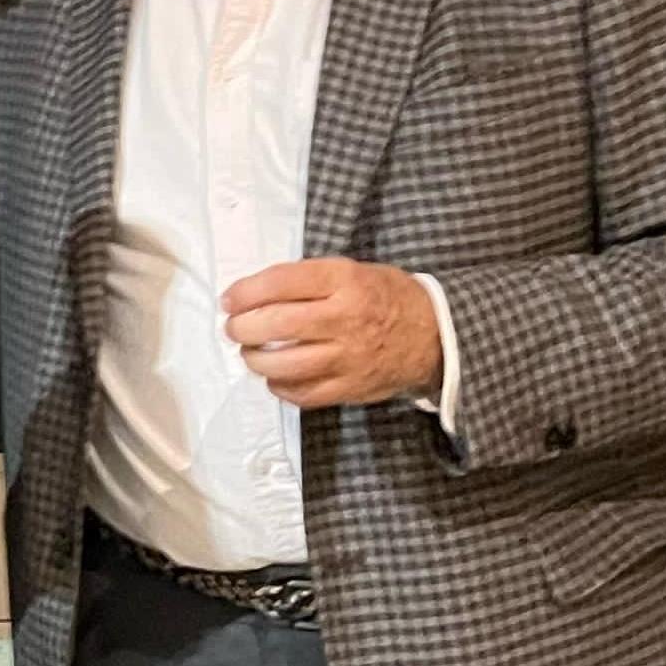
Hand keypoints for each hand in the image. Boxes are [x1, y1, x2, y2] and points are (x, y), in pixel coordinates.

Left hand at [221, 258, 440, 410]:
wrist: (435, 337)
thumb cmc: (387, 297)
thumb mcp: (354, 270)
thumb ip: (310, 280)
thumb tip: (256, 294)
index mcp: (345, 281)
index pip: (281, 283)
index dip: (246, 292)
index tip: (229, 299)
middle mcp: (344, 318)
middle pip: (275, 324)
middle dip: (242, 327)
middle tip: (234, 327)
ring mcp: (347, 358)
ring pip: (283, 364)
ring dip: (254, 359)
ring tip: (250, 353)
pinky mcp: (349, 388)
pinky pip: (302, 394)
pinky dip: (279, 386)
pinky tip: (276, 377)